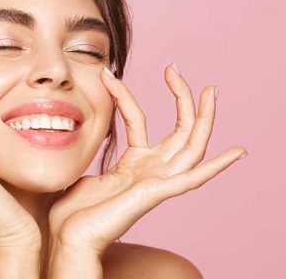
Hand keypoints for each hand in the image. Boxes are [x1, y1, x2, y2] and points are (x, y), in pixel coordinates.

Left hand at [48, 63, 247, 256]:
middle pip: (179, 130)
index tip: (111, 74)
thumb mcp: (83, 169)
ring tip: (211, 90)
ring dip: (204, 118)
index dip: (126, 96)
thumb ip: (88, 150)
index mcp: (134, 164)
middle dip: (182, 99)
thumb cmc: (72, 210)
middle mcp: (151, 171)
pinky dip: (216, 166)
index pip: (138, 120)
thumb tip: (69, 128)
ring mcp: (156, 183)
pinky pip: (193, 179)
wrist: (67, 237)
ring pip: (192, 147)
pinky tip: (237, 151)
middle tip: (176, 69)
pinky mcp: (157, 194)